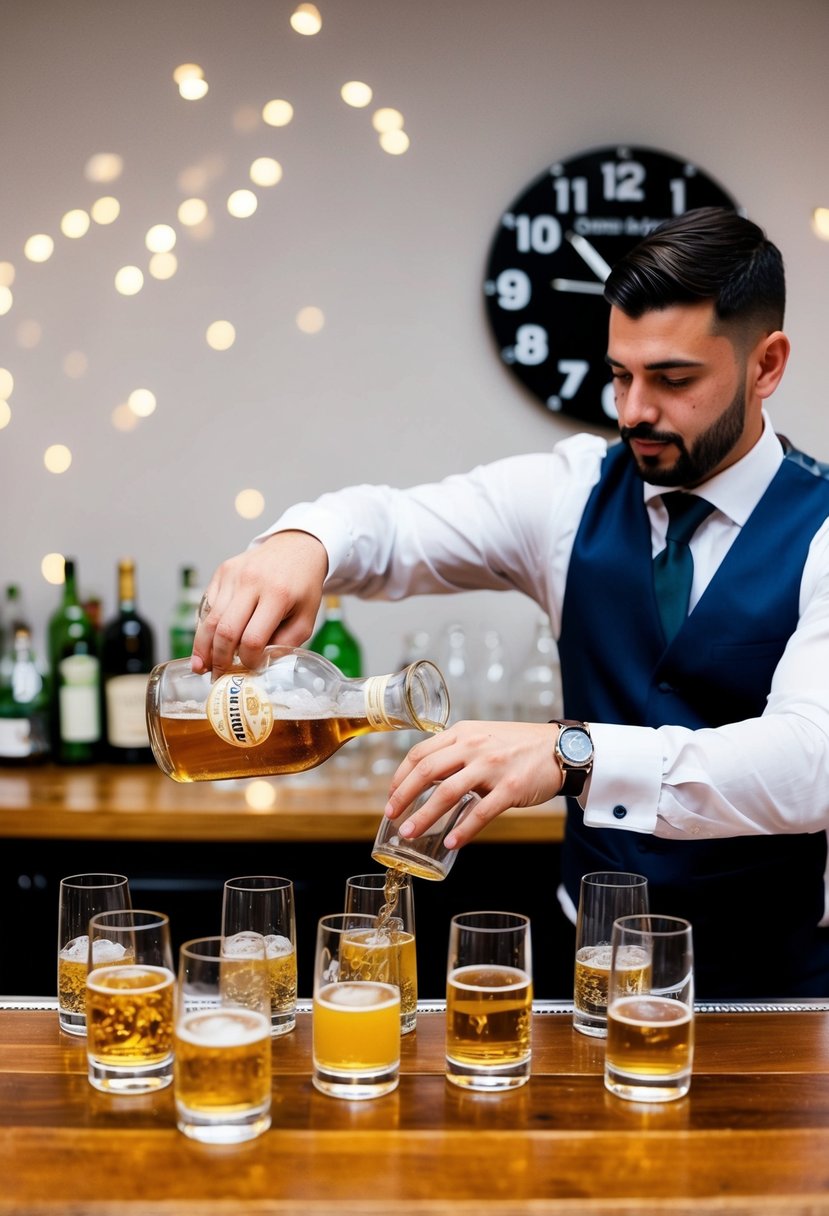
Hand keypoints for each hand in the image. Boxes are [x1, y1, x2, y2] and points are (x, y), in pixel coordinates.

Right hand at [191, 530, 328, 677]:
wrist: (297, 548)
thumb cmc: (303, 586)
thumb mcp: (306, 618)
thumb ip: (286, 643)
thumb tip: (259, 665)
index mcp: (278, 595)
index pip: (253, 638)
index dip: (248, 660)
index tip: (251, 669)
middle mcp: (252, 582)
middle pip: (224, 630)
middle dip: (218, 659)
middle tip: (218, 677)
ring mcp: (234, 574)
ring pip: (210, 619)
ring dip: (203, 647)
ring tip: (203, 666)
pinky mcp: (222, 571)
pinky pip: (207, 605)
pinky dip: (205, 626)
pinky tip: (206, 642)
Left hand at [383, 720, 563, 848]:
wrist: (560, 748)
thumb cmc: (518, 745)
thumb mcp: (482, 736)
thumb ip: (457, 752)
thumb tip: (428, 779)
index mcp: (462, 733)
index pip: (420, 753)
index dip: (400, 777)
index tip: (391, 796)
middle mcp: (473, 746)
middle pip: (427, 771)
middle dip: (404, 797)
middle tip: (392, 816)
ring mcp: (492, 766)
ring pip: (448, 793)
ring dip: (424, 816)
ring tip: (409, 834)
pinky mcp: (511, 787)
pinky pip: (481, 812)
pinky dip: (463, 830)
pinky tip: (451, 843)